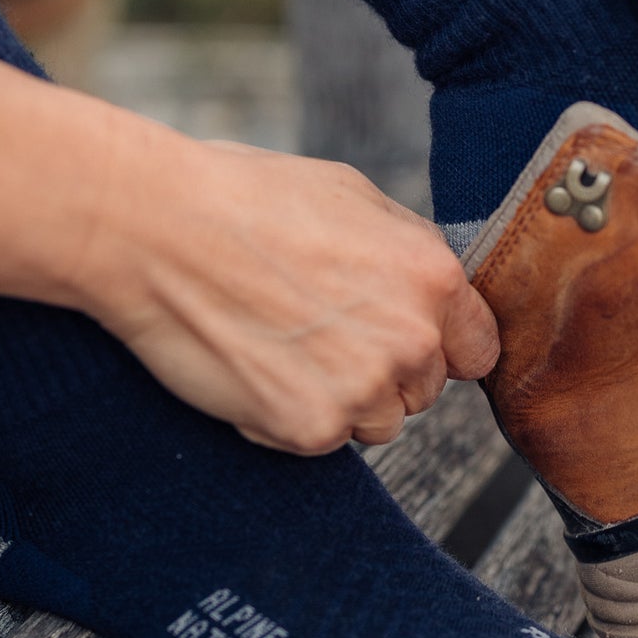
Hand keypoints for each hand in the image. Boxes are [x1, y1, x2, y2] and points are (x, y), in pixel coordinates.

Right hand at [88, 138, 498, 454]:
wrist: (160, 231)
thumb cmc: (246, 200)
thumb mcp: (352, 196)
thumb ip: (406, 250)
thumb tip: (430, 284)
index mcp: (433, 277)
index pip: (477, 349)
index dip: (440, 346)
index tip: (404, 341)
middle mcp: (412, 339)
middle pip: (424, 389)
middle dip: (385, 370)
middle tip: (322, 333)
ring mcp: (363, 389)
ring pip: (377, 422)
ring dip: (343, 400)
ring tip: (286, 347)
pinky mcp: (310, 428)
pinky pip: (323, 441)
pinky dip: (292, 415)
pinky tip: (257, 366)